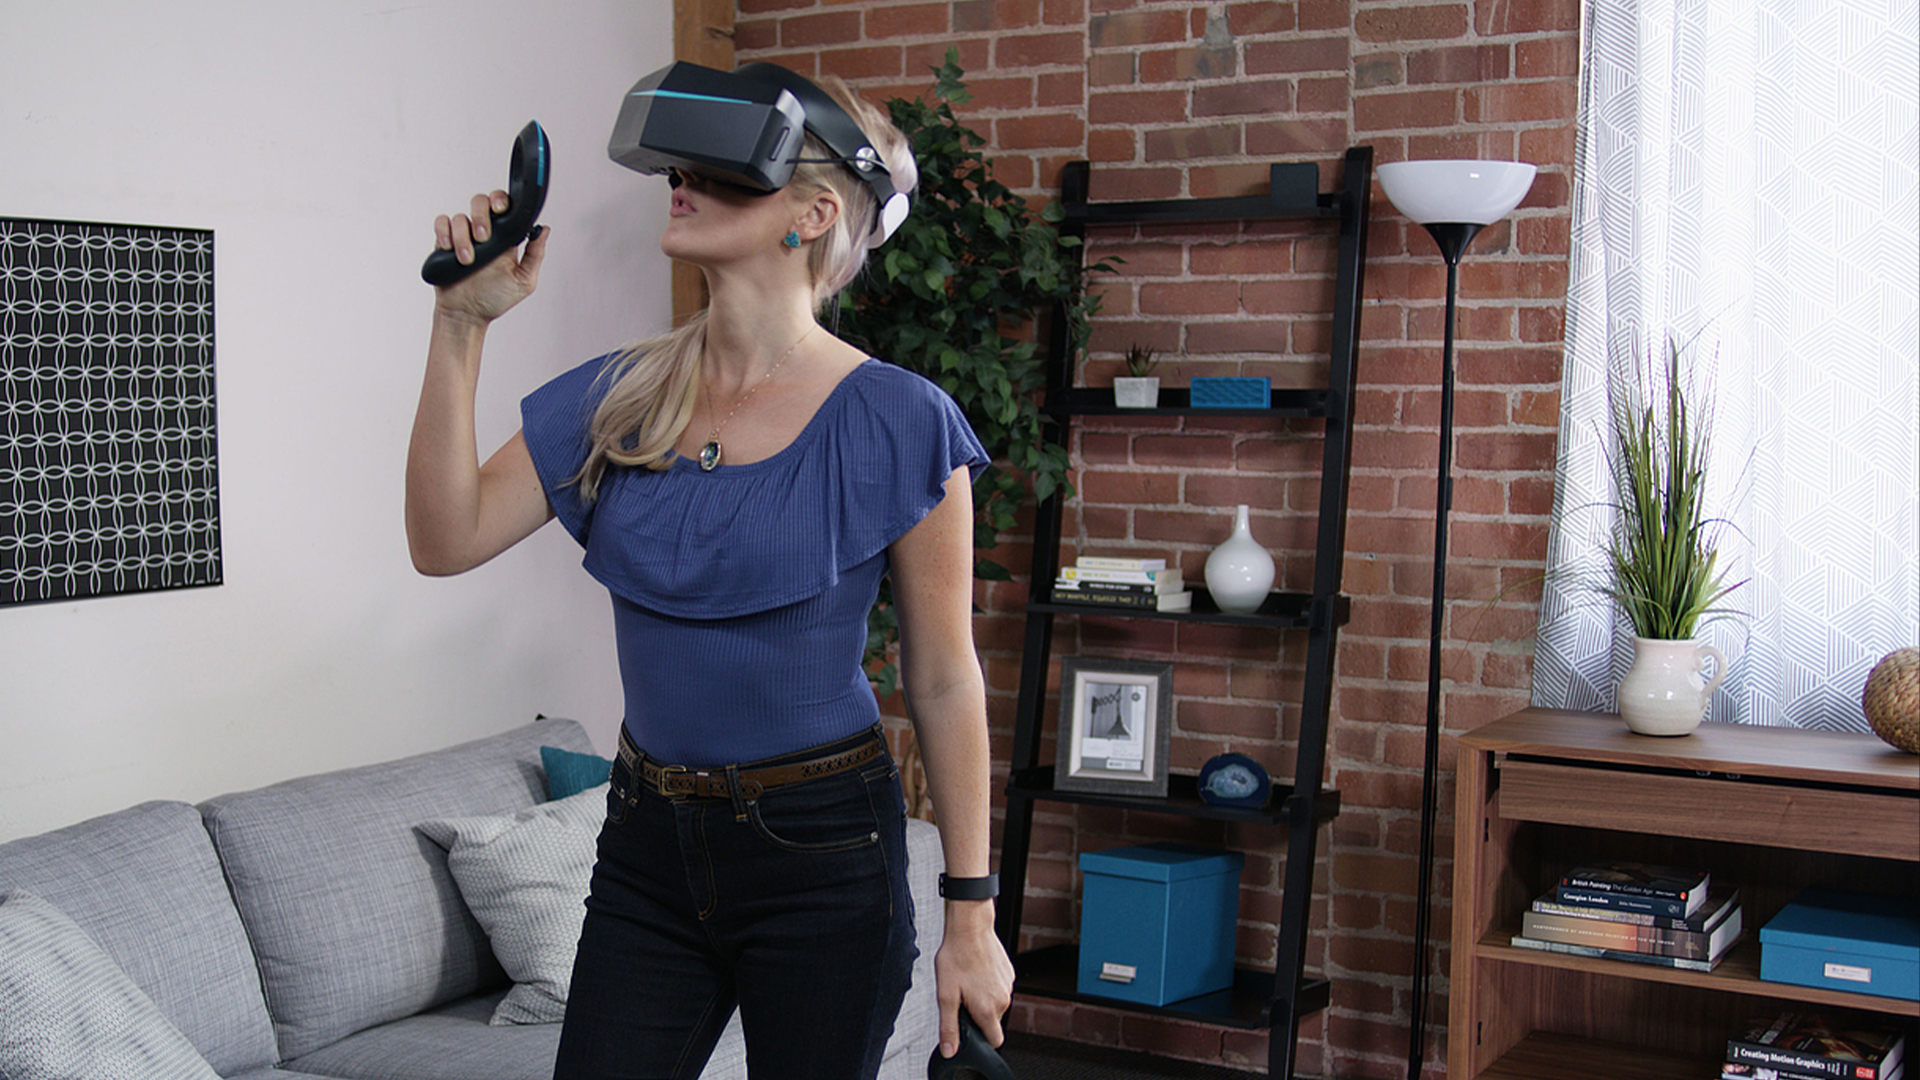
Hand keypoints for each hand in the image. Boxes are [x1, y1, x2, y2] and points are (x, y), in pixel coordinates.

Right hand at [431, 190, 548, 322]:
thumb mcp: (523, 280)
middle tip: (483, 237)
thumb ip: (535, 255)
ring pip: (460, 217)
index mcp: (504, 238)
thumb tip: (545, 230)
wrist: (467, 314)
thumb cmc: (495, 299)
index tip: (501, 209)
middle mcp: (484, 234)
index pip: (503, 207)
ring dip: (463, 237)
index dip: (501, 201)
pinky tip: (449, 249)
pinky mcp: (444, 243)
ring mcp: (463, 237)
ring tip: (467, 259)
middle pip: (480, 202)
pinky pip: (441, 224)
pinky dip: (444, 232)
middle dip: (481, 216)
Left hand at [933, 899, 1013, 1057]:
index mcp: (988, 1009)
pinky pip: (999, 988)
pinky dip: (988, 985)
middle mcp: (1003, 1000)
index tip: (968, 1027)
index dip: (981, 1039)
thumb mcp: (945, 996)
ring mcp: (1008, 986)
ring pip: (996, 1004)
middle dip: (978, 1015)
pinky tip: (976, 971)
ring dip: (983, 999)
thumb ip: (949, 1027)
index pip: (994, 1041)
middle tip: (961, 997)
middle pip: (992, 1022)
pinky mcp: (1009, 973)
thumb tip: (950, 1050)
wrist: (970, 928)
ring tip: (967, 981)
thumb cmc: (956, 957)